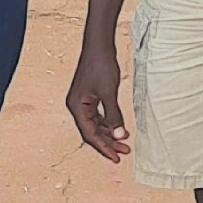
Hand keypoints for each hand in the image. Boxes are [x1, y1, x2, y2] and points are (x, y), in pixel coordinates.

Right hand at [66, 38, 129, 161]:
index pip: (90, 134)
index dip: (104, 147)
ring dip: (110, 134)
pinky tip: (120, 128)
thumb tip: (119, 136)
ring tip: (125, 143)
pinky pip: (98, 116)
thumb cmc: (101, 66)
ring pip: (96, 125)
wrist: (99, 45)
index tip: (116, 158)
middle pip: (92, 132)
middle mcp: (77, 106)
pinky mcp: (90, 96)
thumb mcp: (109, 93)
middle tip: (124, 152)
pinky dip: (109, 123)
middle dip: (108, 143)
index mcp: (77, 107)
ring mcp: (83, 101)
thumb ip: (114, 116)